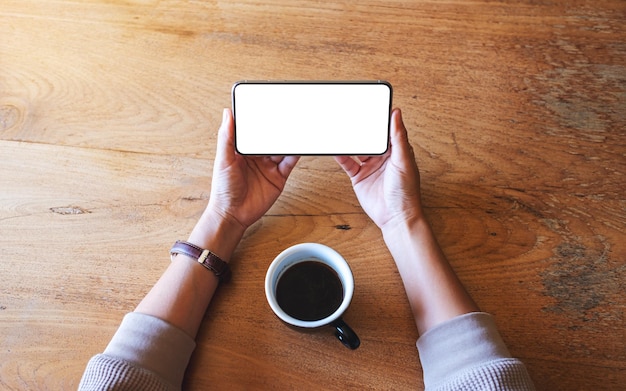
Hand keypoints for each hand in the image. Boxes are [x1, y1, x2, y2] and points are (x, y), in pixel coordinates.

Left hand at [206, 108, 299, 230]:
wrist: (233, 214)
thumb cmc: (223, 189)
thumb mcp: (224, 160)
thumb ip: (227, 137)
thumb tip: (228, 114)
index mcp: (243, 150)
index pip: (254, 130)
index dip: (261, 120)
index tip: (268, 108)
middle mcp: (257, 156)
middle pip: (271, 138)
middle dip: (279, 128)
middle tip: (287, 115)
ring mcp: (269, 166)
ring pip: (282, 148)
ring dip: (288, 140)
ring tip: (296, 129)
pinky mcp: (279, 177)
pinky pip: (289, 162)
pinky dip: (295, 154)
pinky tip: (298, 147)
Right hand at [335, 108, 422, 229]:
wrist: (395, 217)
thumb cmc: (406, 191)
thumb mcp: (403, 159)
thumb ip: (398, 136)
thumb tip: (397, 113)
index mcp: (397, 151)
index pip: (386, 130)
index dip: (379, 119)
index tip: (370, 106)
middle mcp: (383, 157)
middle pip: (369, 138)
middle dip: (361, 128)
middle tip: (351, 115)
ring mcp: (370, 167)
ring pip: (357, 149)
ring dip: (350, 141)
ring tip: (340, 129)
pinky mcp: (359, 177)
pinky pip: (348, 163)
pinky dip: (341, 156)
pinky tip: (336, 149)